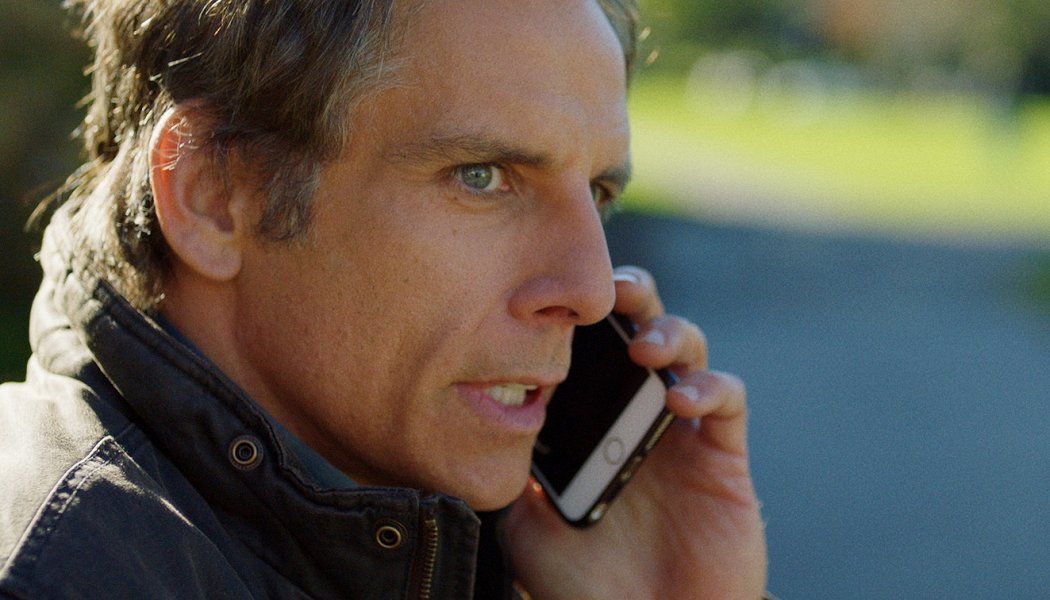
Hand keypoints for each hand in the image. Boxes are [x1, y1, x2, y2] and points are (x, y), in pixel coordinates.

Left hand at [505, 266, 767, 599]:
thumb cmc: (583, 587)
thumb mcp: (525, 525)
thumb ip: (510, 471)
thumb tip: (478, 421)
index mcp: (591, 422)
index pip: (588, 348)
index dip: (578, 315)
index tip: (554, 296)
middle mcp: (636, 414)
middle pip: (641, 328)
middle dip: (632, 296)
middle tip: (611, 290)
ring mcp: (681, 431)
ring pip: (688, 349)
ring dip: (669, 332)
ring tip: (643, 347)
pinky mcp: (723, 454)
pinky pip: (726, 399)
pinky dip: (708, 387)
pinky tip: (679, 400)